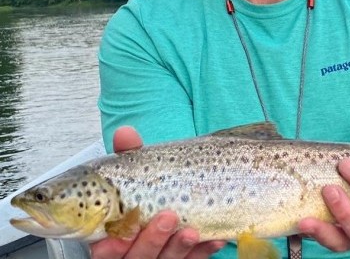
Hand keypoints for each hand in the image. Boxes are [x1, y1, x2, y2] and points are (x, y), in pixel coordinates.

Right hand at [90, 126, 225, 258]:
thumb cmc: (146, 191)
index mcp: (113, 236)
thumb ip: (129, 156)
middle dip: (151, 241)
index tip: (119, 235)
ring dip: (178, 248)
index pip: (105, 251)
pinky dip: (203, 251)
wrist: (173, 201)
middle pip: (136, 258)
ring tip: (192, 230)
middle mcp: (131, 253)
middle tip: (168, 217)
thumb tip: (124, 132)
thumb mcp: (136, 173)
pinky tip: (215, 239)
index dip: (111, 248)